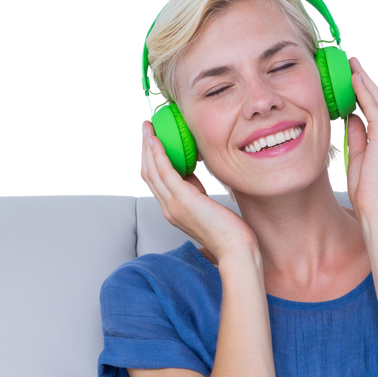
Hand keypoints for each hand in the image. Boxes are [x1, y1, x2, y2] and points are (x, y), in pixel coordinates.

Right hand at [138, 118, 257, 261]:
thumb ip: (196, 192)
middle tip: (144, 128)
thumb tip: (193, 175)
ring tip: (146, 127)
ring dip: (147, 146)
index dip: (148, 161)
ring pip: (152, 170)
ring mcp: (172, 204)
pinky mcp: (182, 199)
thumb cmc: (228, 231)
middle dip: (143, 149)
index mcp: (173, 210)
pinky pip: (165, 171)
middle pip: (148, 174)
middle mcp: (168, 208)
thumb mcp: (206, 206)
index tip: (150, 143)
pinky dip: (158, 153)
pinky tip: (156, 139)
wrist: (234, 249)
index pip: (154, 183)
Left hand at [343, 55, 377, 221]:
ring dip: (364, 79)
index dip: (367, 92)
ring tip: (352, 62)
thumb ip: (357, 136)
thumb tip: (351, 117)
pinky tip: (354, 78)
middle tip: (353, 61)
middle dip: (366, 79)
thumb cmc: (369, 193)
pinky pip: (373, 107)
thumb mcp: (358, 158)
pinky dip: (363, 91)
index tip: (355, 78)